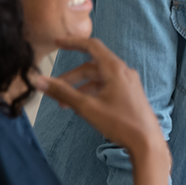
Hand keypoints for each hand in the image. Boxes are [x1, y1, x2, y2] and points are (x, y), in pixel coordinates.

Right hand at [33, 36, 163, 155]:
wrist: (147, 142)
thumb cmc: (120, 122)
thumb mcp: (86, 107)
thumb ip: (62, 92)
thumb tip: (38, 80)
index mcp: (114, 68)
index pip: (91, 46)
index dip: (73, 43)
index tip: (57, 43)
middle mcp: (123, 71)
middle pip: (92, 67)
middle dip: (71, 77)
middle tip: (54, 90)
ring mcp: (128, 83)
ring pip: (99, 79)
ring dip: (81, 88)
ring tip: (65, 105)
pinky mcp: (130, 94)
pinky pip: (107, 87)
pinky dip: (92, 93)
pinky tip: (82, 107)